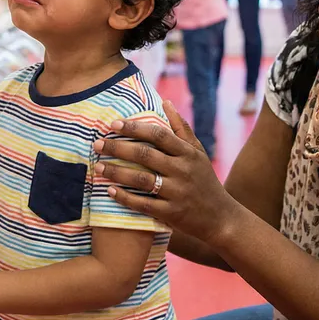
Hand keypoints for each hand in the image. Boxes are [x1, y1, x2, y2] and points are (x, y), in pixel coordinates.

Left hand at [92, 101, 235, 244]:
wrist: (221, 218)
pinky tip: (110, 191)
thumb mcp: (197, 152)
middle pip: (145, 155)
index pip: (158, 134)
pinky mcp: (172, 214)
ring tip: (98, 167)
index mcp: (187, 153)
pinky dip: (126, 198)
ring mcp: (177, 192)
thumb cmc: (205, 180)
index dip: (135, 128)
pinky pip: (144, 204)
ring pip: (141, 180)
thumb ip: (181, 127)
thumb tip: (166, 102)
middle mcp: (183, 170)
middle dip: (117, 148)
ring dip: (117, 172)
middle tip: (97, 144)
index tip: (113, 124)